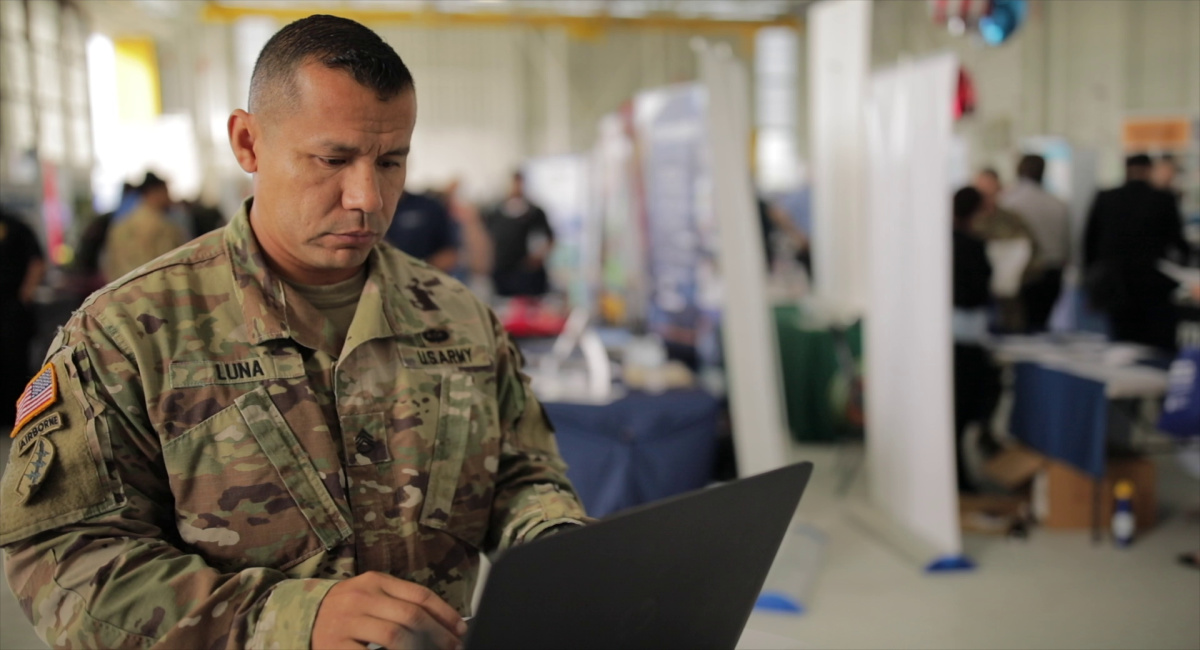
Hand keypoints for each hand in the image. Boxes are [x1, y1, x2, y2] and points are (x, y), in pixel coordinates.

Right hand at [312, 572, 465, 649]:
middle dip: (439, 635)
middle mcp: (362, 597)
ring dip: (420, 649)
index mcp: (375, 581)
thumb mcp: (371, 595)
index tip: (460, 629)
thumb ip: (401, 602)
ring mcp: (347, 622)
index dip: (445, 614)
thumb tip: (441, 621)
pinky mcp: (336, 646)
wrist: (301, 616)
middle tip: (453, 647)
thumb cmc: (346, 608)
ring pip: (396, 636)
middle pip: (412, 615)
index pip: (419, 595)